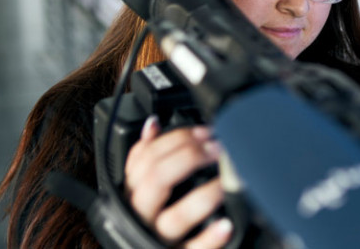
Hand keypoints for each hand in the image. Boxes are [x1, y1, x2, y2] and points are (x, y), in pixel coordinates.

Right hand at [125, 116, 231, 247]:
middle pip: (157, 179)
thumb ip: (144, 158)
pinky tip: (226, 224)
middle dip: (190, 158)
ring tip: (226, 182)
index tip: (204, 133)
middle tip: (217, 150)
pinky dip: (210, 237)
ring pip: (177, 216)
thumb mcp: (140, 187)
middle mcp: (142, 214)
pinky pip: (194, 248)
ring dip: (204, 195)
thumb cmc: (147, 219)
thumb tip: (152, 124)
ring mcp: (159, 238)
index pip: (146, 158)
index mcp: (133, 193)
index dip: (176, 139)